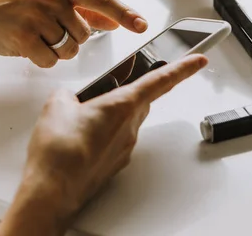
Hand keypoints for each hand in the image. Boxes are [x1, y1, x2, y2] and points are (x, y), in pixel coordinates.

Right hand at [0, 0, 147, 67]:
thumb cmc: (14, 4)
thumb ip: (84, 9)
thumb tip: (115, 20)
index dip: (125, 13)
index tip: (142, 25)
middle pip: (85, 34)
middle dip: (71, 40)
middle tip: (47, 30)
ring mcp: (36, 15)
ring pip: (70, 49)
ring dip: (57, 51)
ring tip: (36, 36)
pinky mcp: (23, 36)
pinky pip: (51, 60)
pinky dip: (42, 59)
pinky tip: (26, 45)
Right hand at [9, 55, 207, 232]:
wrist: (52, 191)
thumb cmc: (59, 153)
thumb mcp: (57, 106)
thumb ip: (68, 95)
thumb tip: (69, 98)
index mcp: (122, 105)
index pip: (160, 80)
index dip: (182, 68)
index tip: (199, 60)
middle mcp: (129, 127)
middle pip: (141, 100)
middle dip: (131, 91)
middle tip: (114, 86)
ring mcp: (124, 147)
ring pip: (127, 121)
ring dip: (113, 114)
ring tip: (83, 117)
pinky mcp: (115, 162)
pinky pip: (116, 140)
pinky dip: (105, 133)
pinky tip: (82, 137)